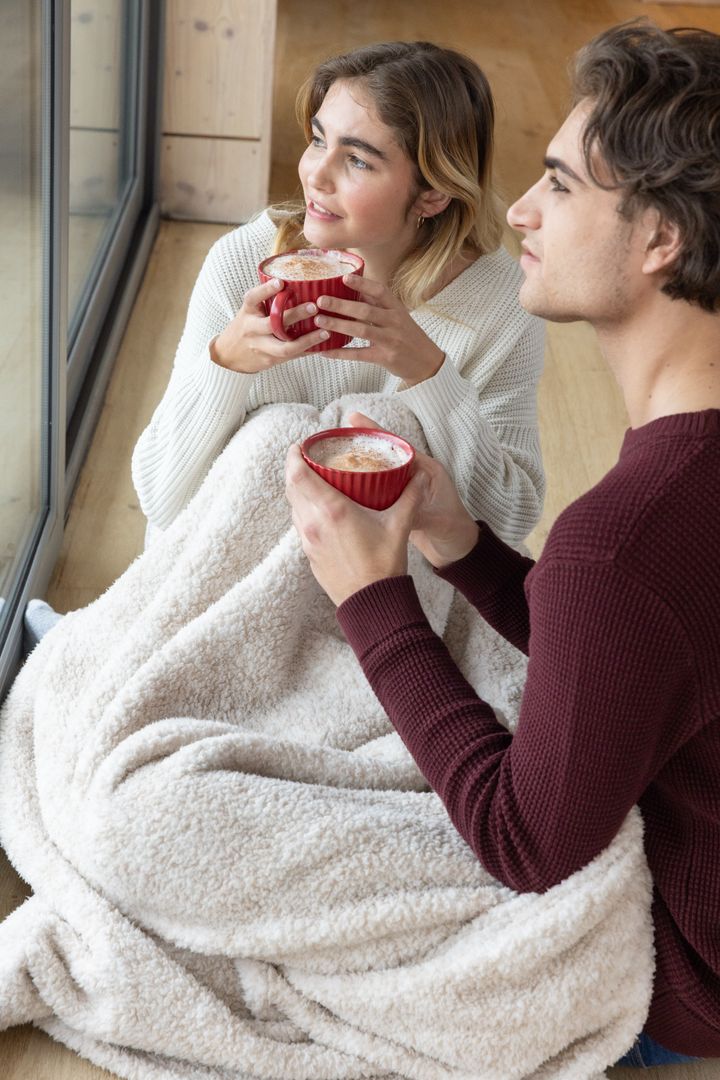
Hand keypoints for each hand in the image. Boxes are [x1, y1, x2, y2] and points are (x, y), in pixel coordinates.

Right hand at [210, 278, 329, 372]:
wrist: (229, 357)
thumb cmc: (245, 328)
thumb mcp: (249, 312)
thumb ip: (266, 301)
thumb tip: (295, 283)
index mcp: (247, 312)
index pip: (253, 298)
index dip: (266, 290)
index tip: (280, 282)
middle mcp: (252, 329)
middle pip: (273, 324)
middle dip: (295, 315)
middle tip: (314, 306)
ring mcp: (261, 347)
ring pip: (285, 347)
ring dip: (307, 340)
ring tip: (325, 332)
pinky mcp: (270, 360)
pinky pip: (292, 356)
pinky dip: (308, 351)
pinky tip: (324, 346)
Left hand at [285, 442, 426, 605]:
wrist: (371, 604)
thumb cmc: (384, 566)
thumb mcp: (399, 526)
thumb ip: (410, 497)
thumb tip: (419, 477)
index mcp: (332, 511)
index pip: (298, 475)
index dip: (293, 456)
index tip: (299, 446)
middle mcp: (314, 523)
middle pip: (291, 487)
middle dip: (295, 469)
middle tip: (307, 459)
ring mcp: (308, 540)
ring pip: (294, 506)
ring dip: (299, 491)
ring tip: (314, 481)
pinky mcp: (309, 554)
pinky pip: (300, 524)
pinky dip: (304, 510)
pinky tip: (321, 510)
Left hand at [313, 276, 444, 385]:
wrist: (426, 363)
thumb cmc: (408, 336)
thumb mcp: (398, 316)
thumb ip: (378, 304)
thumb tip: (355, 288)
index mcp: (397, 309)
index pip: (380, 291)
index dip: (363, 283)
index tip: (344, 277)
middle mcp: (395, 322)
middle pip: (366, 310)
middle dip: (342, 305)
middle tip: (321, 300)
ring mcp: (390, 340)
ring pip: (361, 330)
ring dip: (338, 324)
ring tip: (319, 321)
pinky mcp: (385, 358)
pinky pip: (359, 355)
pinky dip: (340, 353)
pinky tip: (325, 351)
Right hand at [346, 413, 479, 568]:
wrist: (458, 550)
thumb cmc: (454, 531)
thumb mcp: (437, 521)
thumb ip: (416, 513)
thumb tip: (390, 511)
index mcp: (425, 470)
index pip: (397, 445)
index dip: (375, 432)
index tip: (354, 419)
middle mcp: (414, 475)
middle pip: (383, 454)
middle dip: (360, 445)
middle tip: (334, 438)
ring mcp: (404, 489)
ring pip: (377, 471)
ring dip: (357, 466)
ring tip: (330, 459)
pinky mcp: (398, 503)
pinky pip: (376, 490)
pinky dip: (361, 487)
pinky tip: (343, 488)